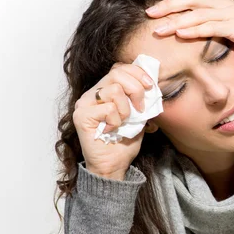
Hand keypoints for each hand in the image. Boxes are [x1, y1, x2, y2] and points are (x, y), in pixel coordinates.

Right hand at [73, 62, 151, 178]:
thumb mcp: (139, 115)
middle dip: (136, 89)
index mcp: (105, 90)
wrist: (114, 165)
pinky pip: (108, 108)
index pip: (120, 68)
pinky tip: (112, 129)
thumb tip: (152, 83)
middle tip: (140, 108)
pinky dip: (116, 120)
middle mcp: (92, 93)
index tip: (151, 87)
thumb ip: (141, 98)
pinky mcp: (81, 116)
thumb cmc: (124, 141)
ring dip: (126, 108)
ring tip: (123, 122)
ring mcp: (84, 103)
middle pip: (117, 73)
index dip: (138, 73)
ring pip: (113, 89)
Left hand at [144, 0, 233, 54]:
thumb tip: (197, 24)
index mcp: (220, 0)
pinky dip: (193, 31)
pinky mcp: (233, 28)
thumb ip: (214, 18)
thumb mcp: (231, 20)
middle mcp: (221, 4)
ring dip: (175, 21)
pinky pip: (210, 28)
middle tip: (150, 13)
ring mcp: (227, 15)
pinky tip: (180, 34)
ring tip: (159, 29)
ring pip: (196, 14)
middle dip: (168, 5)